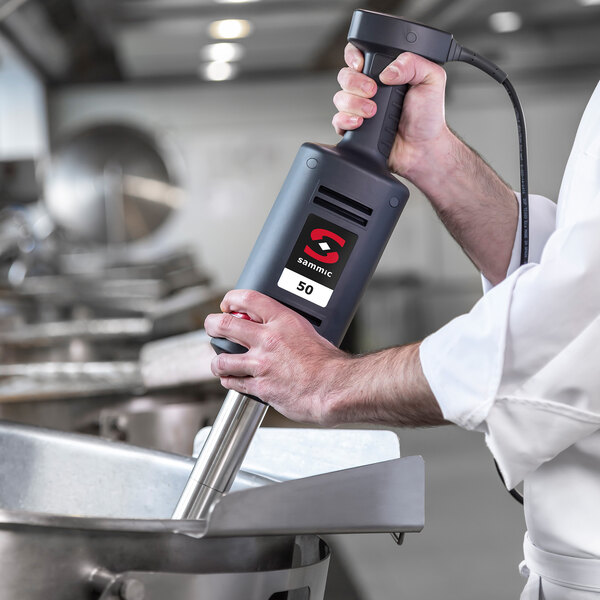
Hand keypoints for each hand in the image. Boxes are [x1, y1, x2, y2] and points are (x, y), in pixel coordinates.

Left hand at [204, 290, 349, 424]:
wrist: (334, 387)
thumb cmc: (329, 363)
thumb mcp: (310, 331)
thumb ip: (290, 327)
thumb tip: (280, 327)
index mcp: (282, 321)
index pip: (247, 298)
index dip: (231, 299)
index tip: (227, 304)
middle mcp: (268, 340)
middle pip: (224, 325)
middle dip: (212, 325)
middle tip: (211, 327)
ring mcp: (261, 364)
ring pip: (222, 360)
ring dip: (217, 361)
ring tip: (218, 362)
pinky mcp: (260, 386)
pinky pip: (234, 382)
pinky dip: (229, 381)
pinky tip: (231, 380)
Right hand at [333, 44, 450, 182]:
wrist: (422, 149)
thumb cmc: (428, 117)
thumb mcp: (431, 79)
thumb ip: (414, 64)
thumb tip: (387, 71)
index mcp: (384, 73)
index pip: (359, 55)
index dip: (353, 56)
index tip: (361, 64)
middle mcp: (369, 89)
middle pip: (344, 76)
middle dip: (354, 82)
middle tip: (373, 91)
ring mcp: (359, 109)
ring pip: (339, 98)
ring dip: (352, 103)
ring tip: (372, 111)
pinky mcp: (354, 129)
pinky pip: (337, 121)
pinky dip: (344, 120)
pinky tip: (359, 122)